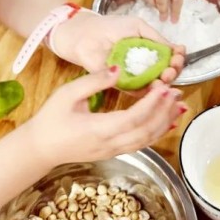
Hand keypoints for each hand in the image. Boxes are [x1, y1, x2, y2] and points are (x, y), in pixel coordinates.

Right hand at [29, 68, 186, 166]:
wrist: (40, 148)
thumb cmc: (51, 119)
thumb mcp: (67, 94)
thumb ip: (94, 81)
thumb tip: (118, 67)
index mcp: (99, 129)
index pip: (134, 118)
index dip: (152, 104)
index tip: (165, 87)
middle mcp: (110, 144)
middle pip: (146, 131)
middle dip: (164, 112)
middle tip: (177, 92)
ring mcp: (113, 151)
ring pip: (146, 140)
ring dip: (165, 122)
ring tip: (179, 106)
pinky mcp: (114, 152)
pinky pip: (141, 144)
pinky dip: (157, 132)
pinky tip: (167, 122)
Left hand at [50, 12, 185, 86]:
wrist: (85, 34)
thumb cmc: (110, 26)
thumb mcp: (138, 26)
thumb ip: (157, 38)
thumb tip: (178, 49)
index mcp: (148, 51)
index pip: (168, 58)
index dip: (177, 58)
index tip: (179, 54)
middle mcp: (143, 66)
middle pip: (165, 73)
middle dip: (174, 71)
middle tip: (173, 67)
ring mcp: (133, 76)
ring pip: (155, 84)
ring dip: (166, 81)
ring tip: (167, 74)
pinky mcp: (121, 85)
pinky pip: (139, 91)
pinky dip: (151, 90)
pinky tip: (158, 84)